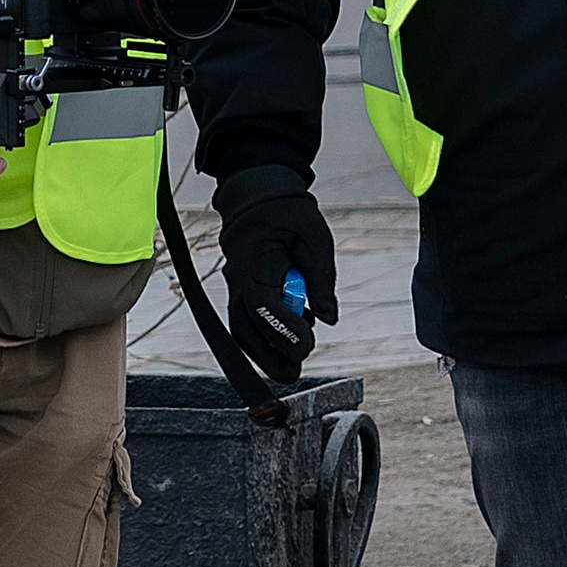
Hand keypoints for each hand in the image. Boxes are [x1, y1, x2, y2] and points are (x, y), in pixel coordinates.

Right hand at [217, 179, 338, 383]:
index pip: (264, 308)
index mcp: (254, 263)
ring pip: (242, 329)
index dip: (284, 332)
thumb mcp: (316, 238)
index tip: (308, 346)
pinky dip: (267, 334)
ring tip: (293, 364)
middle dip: (268, 357)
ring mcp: (236, 285)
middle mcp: (238, 279)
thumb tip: (329, 319)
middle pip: (243, 330)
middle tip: (294, 373)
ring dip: (265, 352)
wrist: (259, 193)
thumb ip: (322, 280)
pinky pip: (248, 319)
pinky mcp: (244, 289)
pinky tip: (295, 334)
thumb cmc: (288, 211)